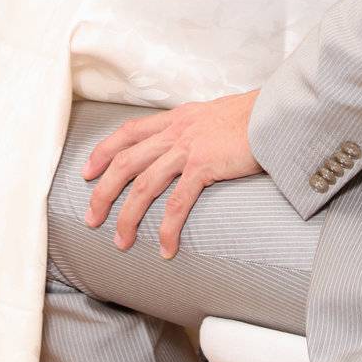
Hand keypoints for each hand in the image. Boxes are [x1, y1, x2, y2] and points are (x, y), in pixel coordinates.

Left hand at [82, 90, 261, 257]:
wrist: (274, 113)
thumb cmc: (251, 117)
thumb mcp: (213, 116)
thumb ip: (195, 130)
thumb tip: (188, 146)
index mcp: (176, 119)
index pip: (128, 132)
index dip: (103, 152)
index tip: (87, 172)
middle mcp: (175, 131)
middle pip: (125, 162)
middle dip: (103, 192)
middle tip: (91, 217)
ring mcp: (187, 148)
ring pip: (143, 185)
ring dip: (128, 217)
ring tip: (121, 242)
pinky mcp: (204, 166)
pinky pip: (178, 203)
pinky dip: (168, 229)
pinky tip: (166, 248)